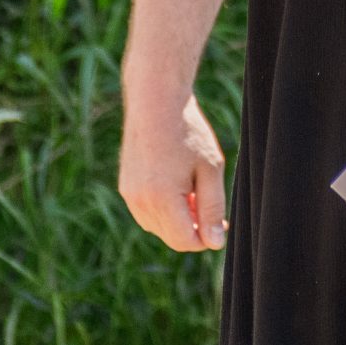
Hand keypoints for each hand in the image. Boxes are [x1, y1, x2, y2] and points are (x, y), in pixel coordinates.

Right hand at [118, 91, 228, 252]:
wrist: (156, 102)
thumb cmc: (188, 132)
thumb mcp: (210, 169)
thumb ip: (212, 208)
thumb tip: (214, 242)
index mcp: (162, 198)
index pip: (185, 241)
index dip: (205, 238)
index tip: (220, 223)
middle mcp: (140, 201)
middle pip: (171, 238)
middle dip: (192, 228)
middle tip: (207, 200)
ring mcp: (129, 195)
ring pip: (158, 227)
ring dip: (177, 220)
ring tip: (191, 188)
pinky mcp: (125, 187)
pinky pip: (146, 213)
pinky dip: (163, 209)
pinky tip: (175, 184)